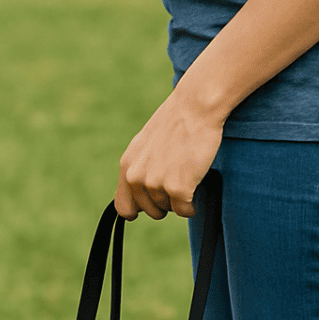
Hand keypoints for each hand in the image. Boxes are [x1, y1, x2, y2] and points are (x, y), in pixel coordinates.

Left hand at [115, 85, 225, 219]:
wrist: (194, 108)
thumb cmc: (175, 123)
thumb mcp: (145, 145)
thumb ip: (138, 169)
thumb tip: (139, 193)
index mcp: (127, 167)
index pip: (123, 207)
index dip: (137, 210)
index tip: (150, 206)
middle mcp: (136, 178)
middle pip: (150, 210)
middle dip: (164, 203)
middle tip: (177, 182)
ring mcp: (155, 184)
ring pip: (169, 210)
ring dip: (179, 200)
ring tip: (187, 175)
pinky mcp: (177, 189)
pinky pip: (184, 211)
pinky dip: (192, 206)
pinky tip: (195, 187)